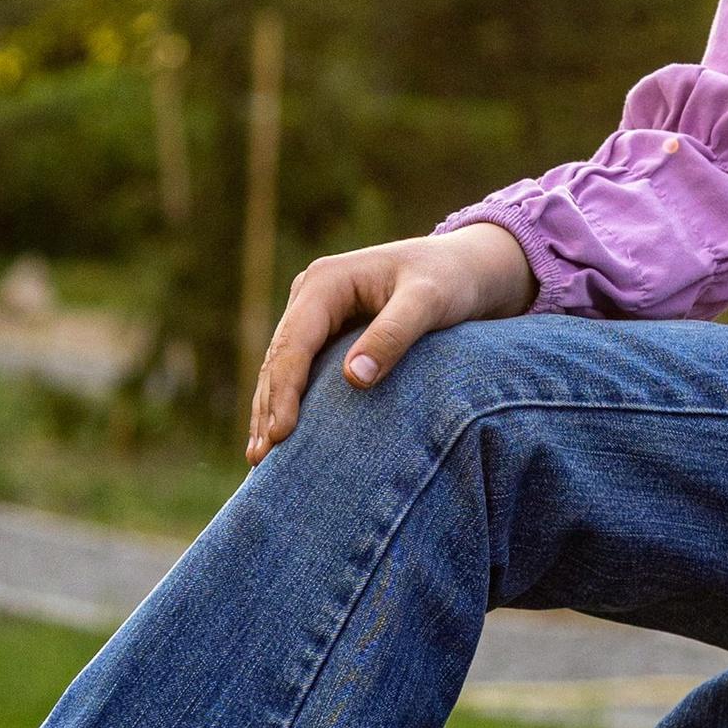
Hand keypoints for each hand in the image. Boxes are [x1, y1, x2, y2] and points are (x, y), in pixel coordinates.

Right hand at [245, 222, 537, 465]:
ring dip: (270, 410)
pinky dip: (289, 403)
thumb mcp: (429, 303)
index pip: (295, 343)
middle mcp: (312, 295)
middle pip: (279, 358)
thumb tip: (354, 379)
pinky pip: (301, 372)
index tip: (281, 435)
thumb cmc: (452, 281)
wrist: (468, 268)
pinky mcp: (328, 333)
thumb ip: (394, 335)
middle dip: (268, 407)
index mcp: (326, 281)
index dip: (285, 390)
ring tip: (260, 458)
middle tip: (261, 458)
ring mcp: (316, 314)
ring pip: (282, 368)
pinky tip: (281, 437)